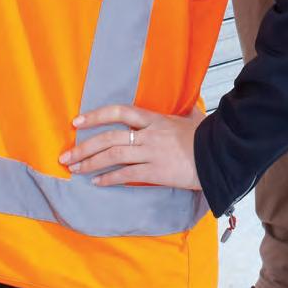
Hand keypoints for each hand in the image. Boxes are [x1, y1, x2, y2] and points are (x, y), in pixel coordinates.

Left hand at [60, 104, 202, 190]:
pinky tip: (97, 182)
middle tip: (65, 156)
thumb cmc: (208, 137)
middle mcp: (149, 134)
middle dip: (84, 147)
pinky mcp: (156, 172)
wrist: (222, 155)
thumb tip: (188, 104)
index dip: (96, 115)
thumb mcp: (194, 119)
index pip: (120, 112)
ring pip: (113, 156)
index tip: (77, 122)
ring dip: (90, 163)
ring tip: (75, 169)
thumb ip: (185, 111)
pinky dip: (109, 179)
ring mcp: (151, 153)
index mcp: (155, 118)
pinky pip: (127, 175)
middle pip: (109, 138)